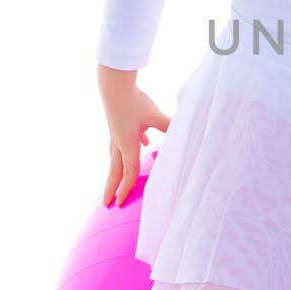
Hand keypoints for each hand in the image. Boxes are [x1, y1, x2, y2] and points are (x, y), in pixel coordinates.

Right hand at [98, 64, 171, 206]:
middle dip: (110, 188)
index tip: (119, 203)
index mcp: (127, 145)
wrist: (114, 85)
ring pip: (115, 158)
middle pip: (114, 170)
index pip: (127, 172)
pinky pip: (122, 143)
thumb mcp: (155, 116)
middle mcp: (119, 143)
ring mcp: (116, 134)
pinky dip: (129, 149)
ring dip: (115, 172)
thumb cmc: (134, 101)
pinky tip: (144, 142)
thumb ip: (169, 126)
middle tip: (105, 203)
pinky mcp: (118, 125)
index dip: (124, 189)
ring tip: (114, 181)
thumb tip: (185, 132)